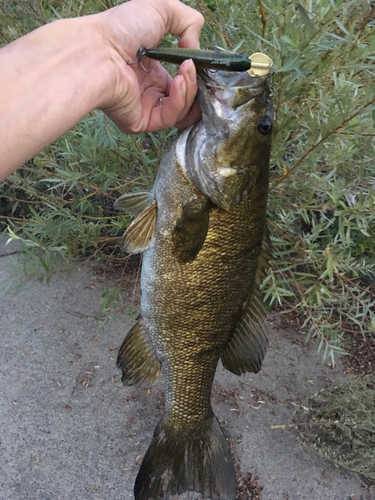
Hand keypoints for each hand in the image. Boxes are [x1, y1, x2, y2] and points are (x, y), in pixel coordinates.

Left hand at [98, 0, 203, 132]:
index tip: (201, 63)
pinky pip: (170, 118)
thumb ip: (189, 21)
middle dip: (197, 86)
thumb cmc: (121, 28)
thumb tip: (195, 51)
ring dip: (191, 90)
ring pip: (181, 111)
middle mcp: (148, 91)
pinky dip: (180, 101)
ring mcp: (144, 108)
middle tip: (196, 69)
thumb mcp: (162, 8)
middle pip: (185, 99)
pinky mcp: (141, 122)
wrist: (98, 50)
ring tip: (187, 70)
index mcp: (151, 69)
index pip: (181, 82)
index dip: (195, 75)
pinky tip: (180, 81)